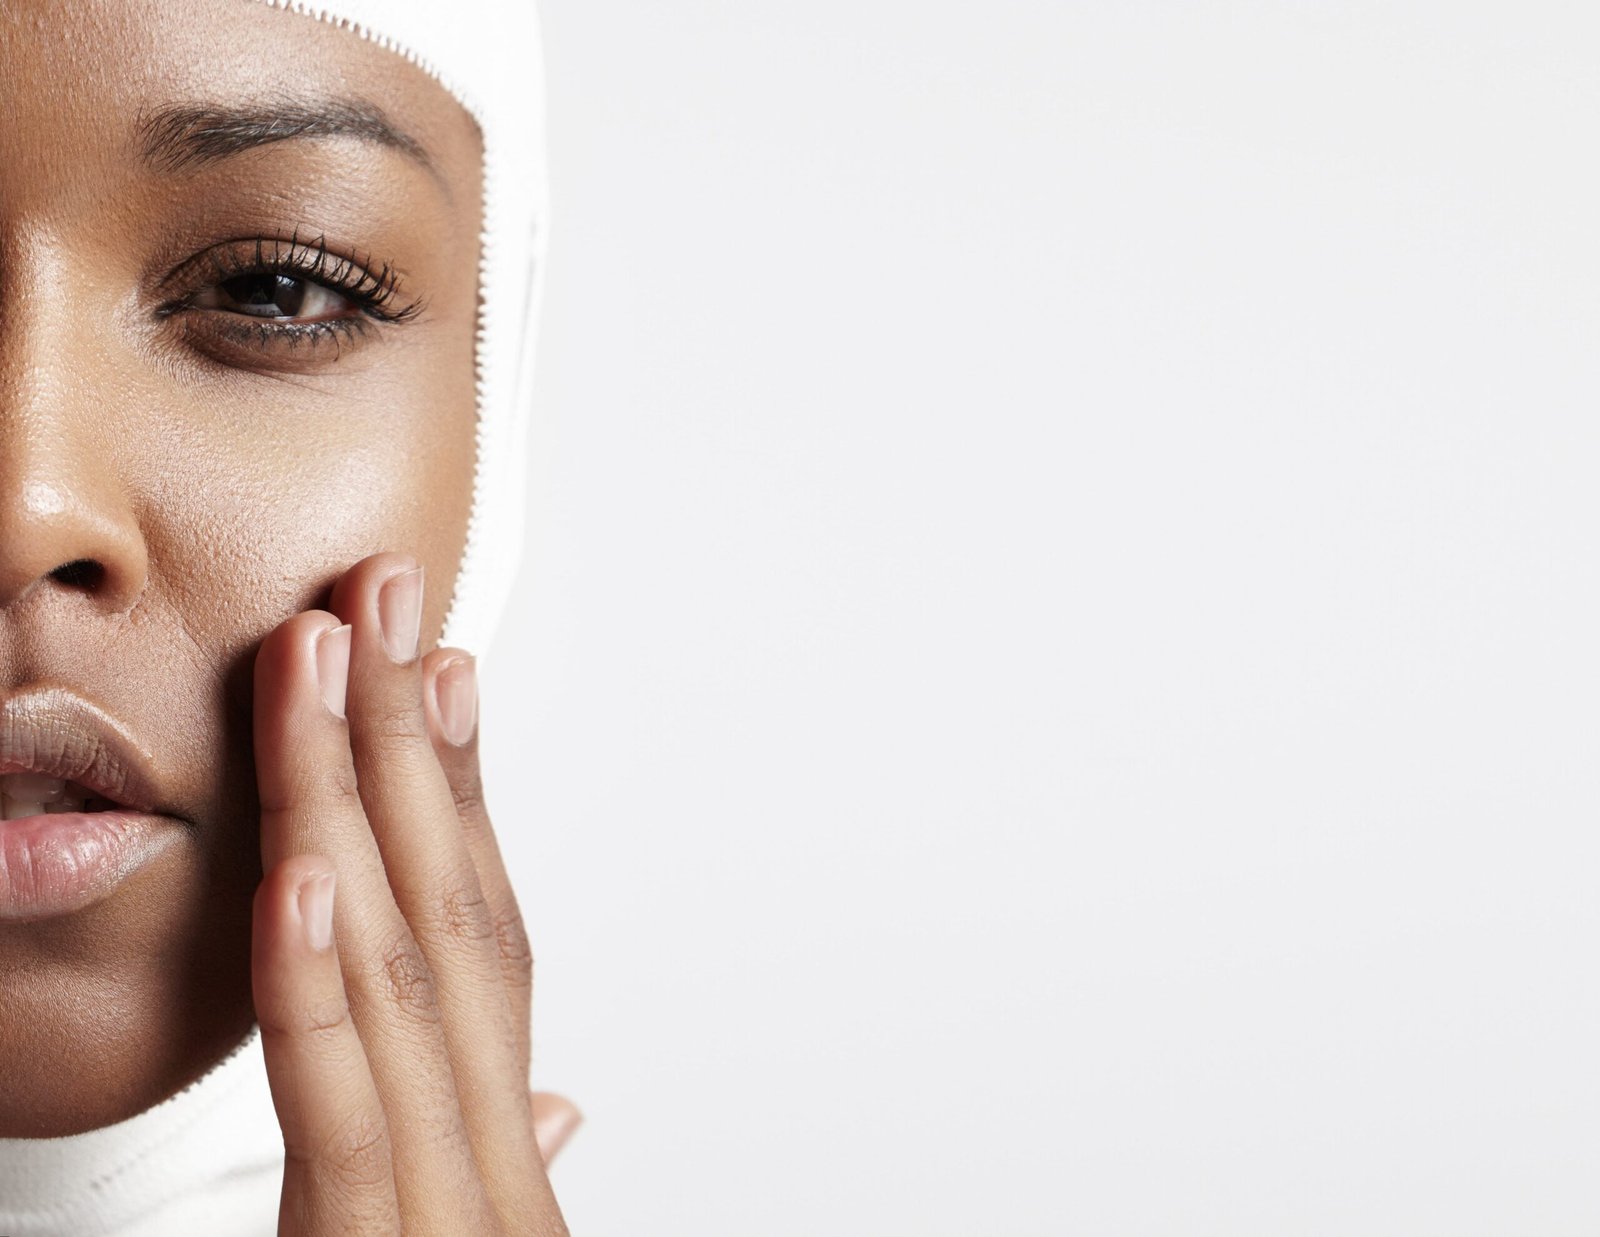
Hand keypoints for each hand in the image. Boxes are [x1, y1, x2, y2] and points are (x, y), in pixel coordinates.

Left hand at [249, 552, 574, 1233]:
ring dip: (357, 800)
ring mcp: (446, 1203)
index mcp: (496, 1147)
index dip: (467, 793)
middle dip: (410, 739)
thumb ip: (506, 1161)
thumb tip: (556, 1108)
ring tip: (326, 663)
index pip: (486, 937)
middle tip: (384, 600)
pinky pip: (339, 1104)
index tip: (440, 674)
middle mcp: (487, 1153)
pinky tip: (297, 870)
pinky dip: (315, 984)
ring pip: (396, 969)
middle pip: (450, 912)